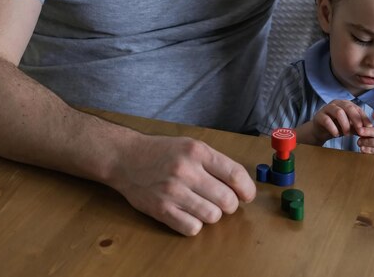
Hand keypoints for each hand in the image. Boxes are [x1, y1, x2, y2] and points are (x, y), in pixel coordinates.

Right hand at [108, 135, 255, 235]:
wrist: (126, 157)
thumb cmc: (162, 152)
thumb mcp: (192, 146)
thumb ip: (216, 163)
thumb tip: (242, 186)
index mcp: (197, 152)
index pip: (235, 175)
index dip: (247, 189)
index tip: (247, 195)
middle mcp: (186, 171)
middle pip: (227, 201)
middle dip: (230, 205)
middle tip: (221, 200)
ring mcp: (172, 191)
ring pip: (212, 217)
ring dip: (212, 214)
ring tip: (202, 205)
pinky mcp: (160, 209)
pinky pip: (192, 228)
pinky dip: (194, 224)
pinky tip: (188, 213)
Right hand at [307, 99, 372, 144]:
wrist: (320, 131)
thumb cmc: (336, 126)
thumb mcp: (349, 127)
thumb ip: (358, 128)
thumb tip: (370, 132)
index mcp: (346, 104)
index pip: (357, 108)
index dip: (364, 118)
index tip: (370, 128)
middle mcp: (337, 103)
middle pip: (349, 108)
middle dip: (356, 119)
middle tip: (360, 131)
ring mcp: (327, 108)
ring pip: (338, 112)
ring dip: (345, 124)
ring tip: (347, 134)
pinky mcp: (319, 116)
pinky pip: (327, 120)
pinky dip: (333, 128)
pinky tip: (336, 135)